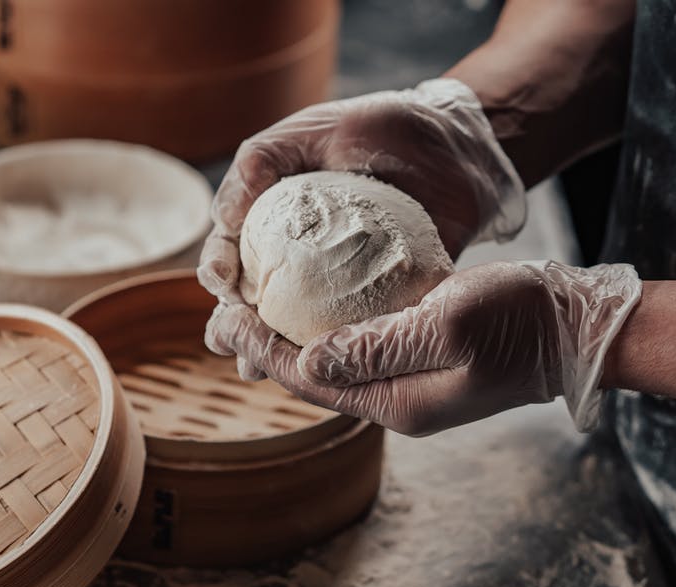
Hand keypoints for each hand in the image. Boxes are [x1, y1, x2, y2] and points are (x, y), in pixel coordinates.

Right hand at [198, 78, 525, 378]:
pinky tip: (324, 371)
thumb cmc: (380, 126)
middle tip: (226, 342)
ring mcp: (340, 285)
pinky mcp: (384, 301)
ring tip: (258, 370)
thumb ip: (262, 158)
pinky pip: (355, 332)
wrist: (458, 145)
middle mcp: (300, 259)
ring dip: (272, 353)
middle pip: (253, 301)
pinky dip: (338, 353)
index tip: (222, 282)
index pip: (231, 251)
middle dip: (233, 328)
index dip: (218, 269)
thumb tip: (223, 215)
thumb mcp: (312, 129)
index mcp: (272, 220)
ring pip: (295, 328)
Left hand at [206, 261, 641, 434]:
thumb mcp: (446, 326)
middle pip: (309, 377)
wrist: (575, 327)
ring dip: (287, 338)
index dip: (259, 346)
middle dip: (261, 346)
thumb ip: (376, 347)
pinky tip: (305, 307)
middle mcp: (394, 400)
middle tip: (215, 315)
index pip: (306, 378)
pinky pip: (356, 349)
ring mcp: (408, 383)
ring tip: (246, 310)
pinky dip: (323, 329)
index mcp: (396, 400)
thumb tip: (306, 364)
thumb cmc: (518, 320)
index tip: (221, 315)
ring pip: (329, 363)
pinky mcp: (419, 360)